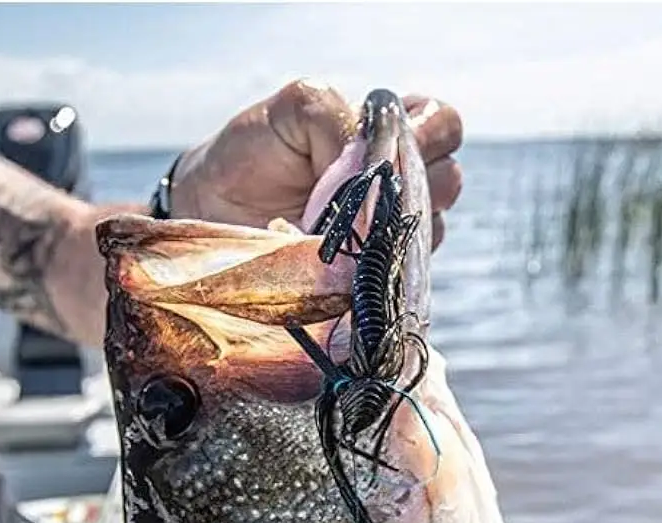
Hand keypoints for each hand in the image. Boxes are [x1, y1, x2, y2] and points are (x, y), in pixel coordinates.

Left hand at [168, 80, 463, 250]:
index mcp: (386, 133)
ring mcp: (388, 231)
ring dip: (398, 224)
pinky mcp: (369, 275)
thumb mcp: (295, 108)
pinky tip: (346, 256)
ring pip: (433, 227)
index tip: (389, 146)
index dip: (428, 133)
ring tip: (351, 224)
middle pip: (450, 177)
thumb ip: (340, 116)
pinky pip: (400, 271)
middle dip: (420, 179)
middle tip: (374, 187)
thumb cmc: (254, 152)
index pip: (442, 125)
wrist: (211, 211)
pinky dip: (379, 261)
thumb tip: (370, 163)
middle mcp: (397, 182)